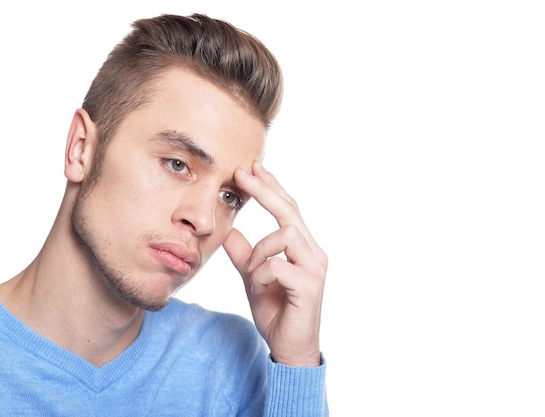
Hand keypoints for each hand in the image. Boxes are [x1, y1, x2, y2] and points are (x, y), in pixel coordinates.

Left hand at [223, 162, 327, 366]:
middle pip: (290, 212)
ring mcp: (314, 268)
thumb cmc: (276, 312)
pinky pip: (278, 265)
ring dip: (260, 249)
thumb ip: (243, 256)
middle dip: (266, 190)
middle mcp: (313, 253)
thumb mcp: (253, 278)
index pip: (288, 210)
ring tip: (250, 270)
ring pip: (286, 234)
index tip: (252, 168)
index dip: (271, 187)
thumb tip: (230, 232)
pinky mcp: (310, 286)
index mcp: (303, 248)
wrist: (289, 348)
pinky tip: (257, 286)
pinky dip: (261, 273)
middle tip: (243, 172)